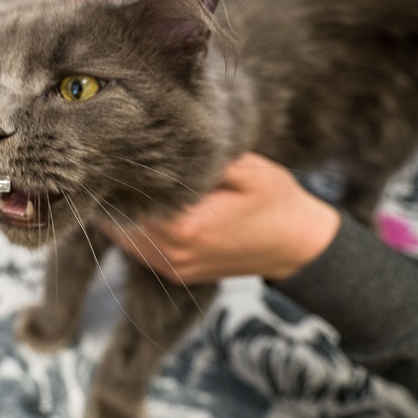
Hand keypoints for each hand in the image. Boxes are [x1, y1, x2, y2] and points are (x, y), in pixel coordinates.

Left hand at [100, 153, 341, 283]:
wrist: (300, 245)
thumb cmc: (276, 201)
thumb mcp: (244, 168)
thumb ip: (199, 159)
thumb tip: (158, 145)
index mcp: (186, 228)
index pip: (129, 201)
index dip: (121, 176)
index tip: (117, 153)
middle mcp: (173, 254)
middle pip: (119, 221)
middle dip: (118, 193)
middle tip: (116, 163)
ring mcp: (173, 268)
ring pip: (124, 238)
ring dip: (124, 212)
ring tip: (128, 181)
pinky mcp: (176, 272)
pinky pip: (139, 249)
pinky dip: (136, 227)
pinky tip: (145, 204)